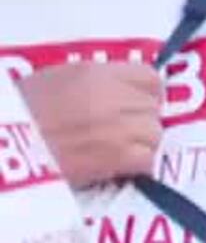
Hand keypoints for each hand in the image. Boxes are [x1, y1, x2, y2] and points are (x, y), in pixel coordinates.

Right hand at [16, 62, 162, 185]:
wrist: (2, 145)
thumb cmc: (17, 115)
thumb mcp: (52, 82)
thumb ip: (91, 84)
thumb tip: (113, 95)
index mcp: (96, 74)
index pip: (151, 78)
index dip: (145, 95)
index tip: (134, 107)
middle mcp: (115, 95)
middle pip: (152, 109)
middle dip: (140, 122)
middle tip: (120, 135)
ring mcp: (119, 125)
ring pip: (154, 135)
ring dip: (140, 146)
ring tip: (115, 154)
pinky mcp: (117, 156)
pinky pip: (146, 160)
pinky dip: (136, 167)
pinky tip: (115, 169)